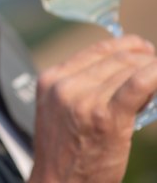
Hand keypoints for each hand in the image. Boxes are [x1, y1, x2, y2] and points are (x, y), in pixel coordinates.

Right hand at [29, 35, 156, 182]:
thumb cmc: (66, 152)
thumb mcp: (62, 110)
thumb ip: (82, 86)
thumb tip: (126, 69)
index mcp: (51, 79)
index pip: (97, 49)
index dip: (126, 45)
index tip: (143, 49)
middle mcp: (65, 86)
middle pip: (116, 58)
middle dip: (145, 58)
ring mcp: (84, 100)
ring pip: (130, 69)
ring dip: (153, 69)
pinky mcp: (106, 117)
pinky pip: (139, 84)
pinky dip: (155, 75)